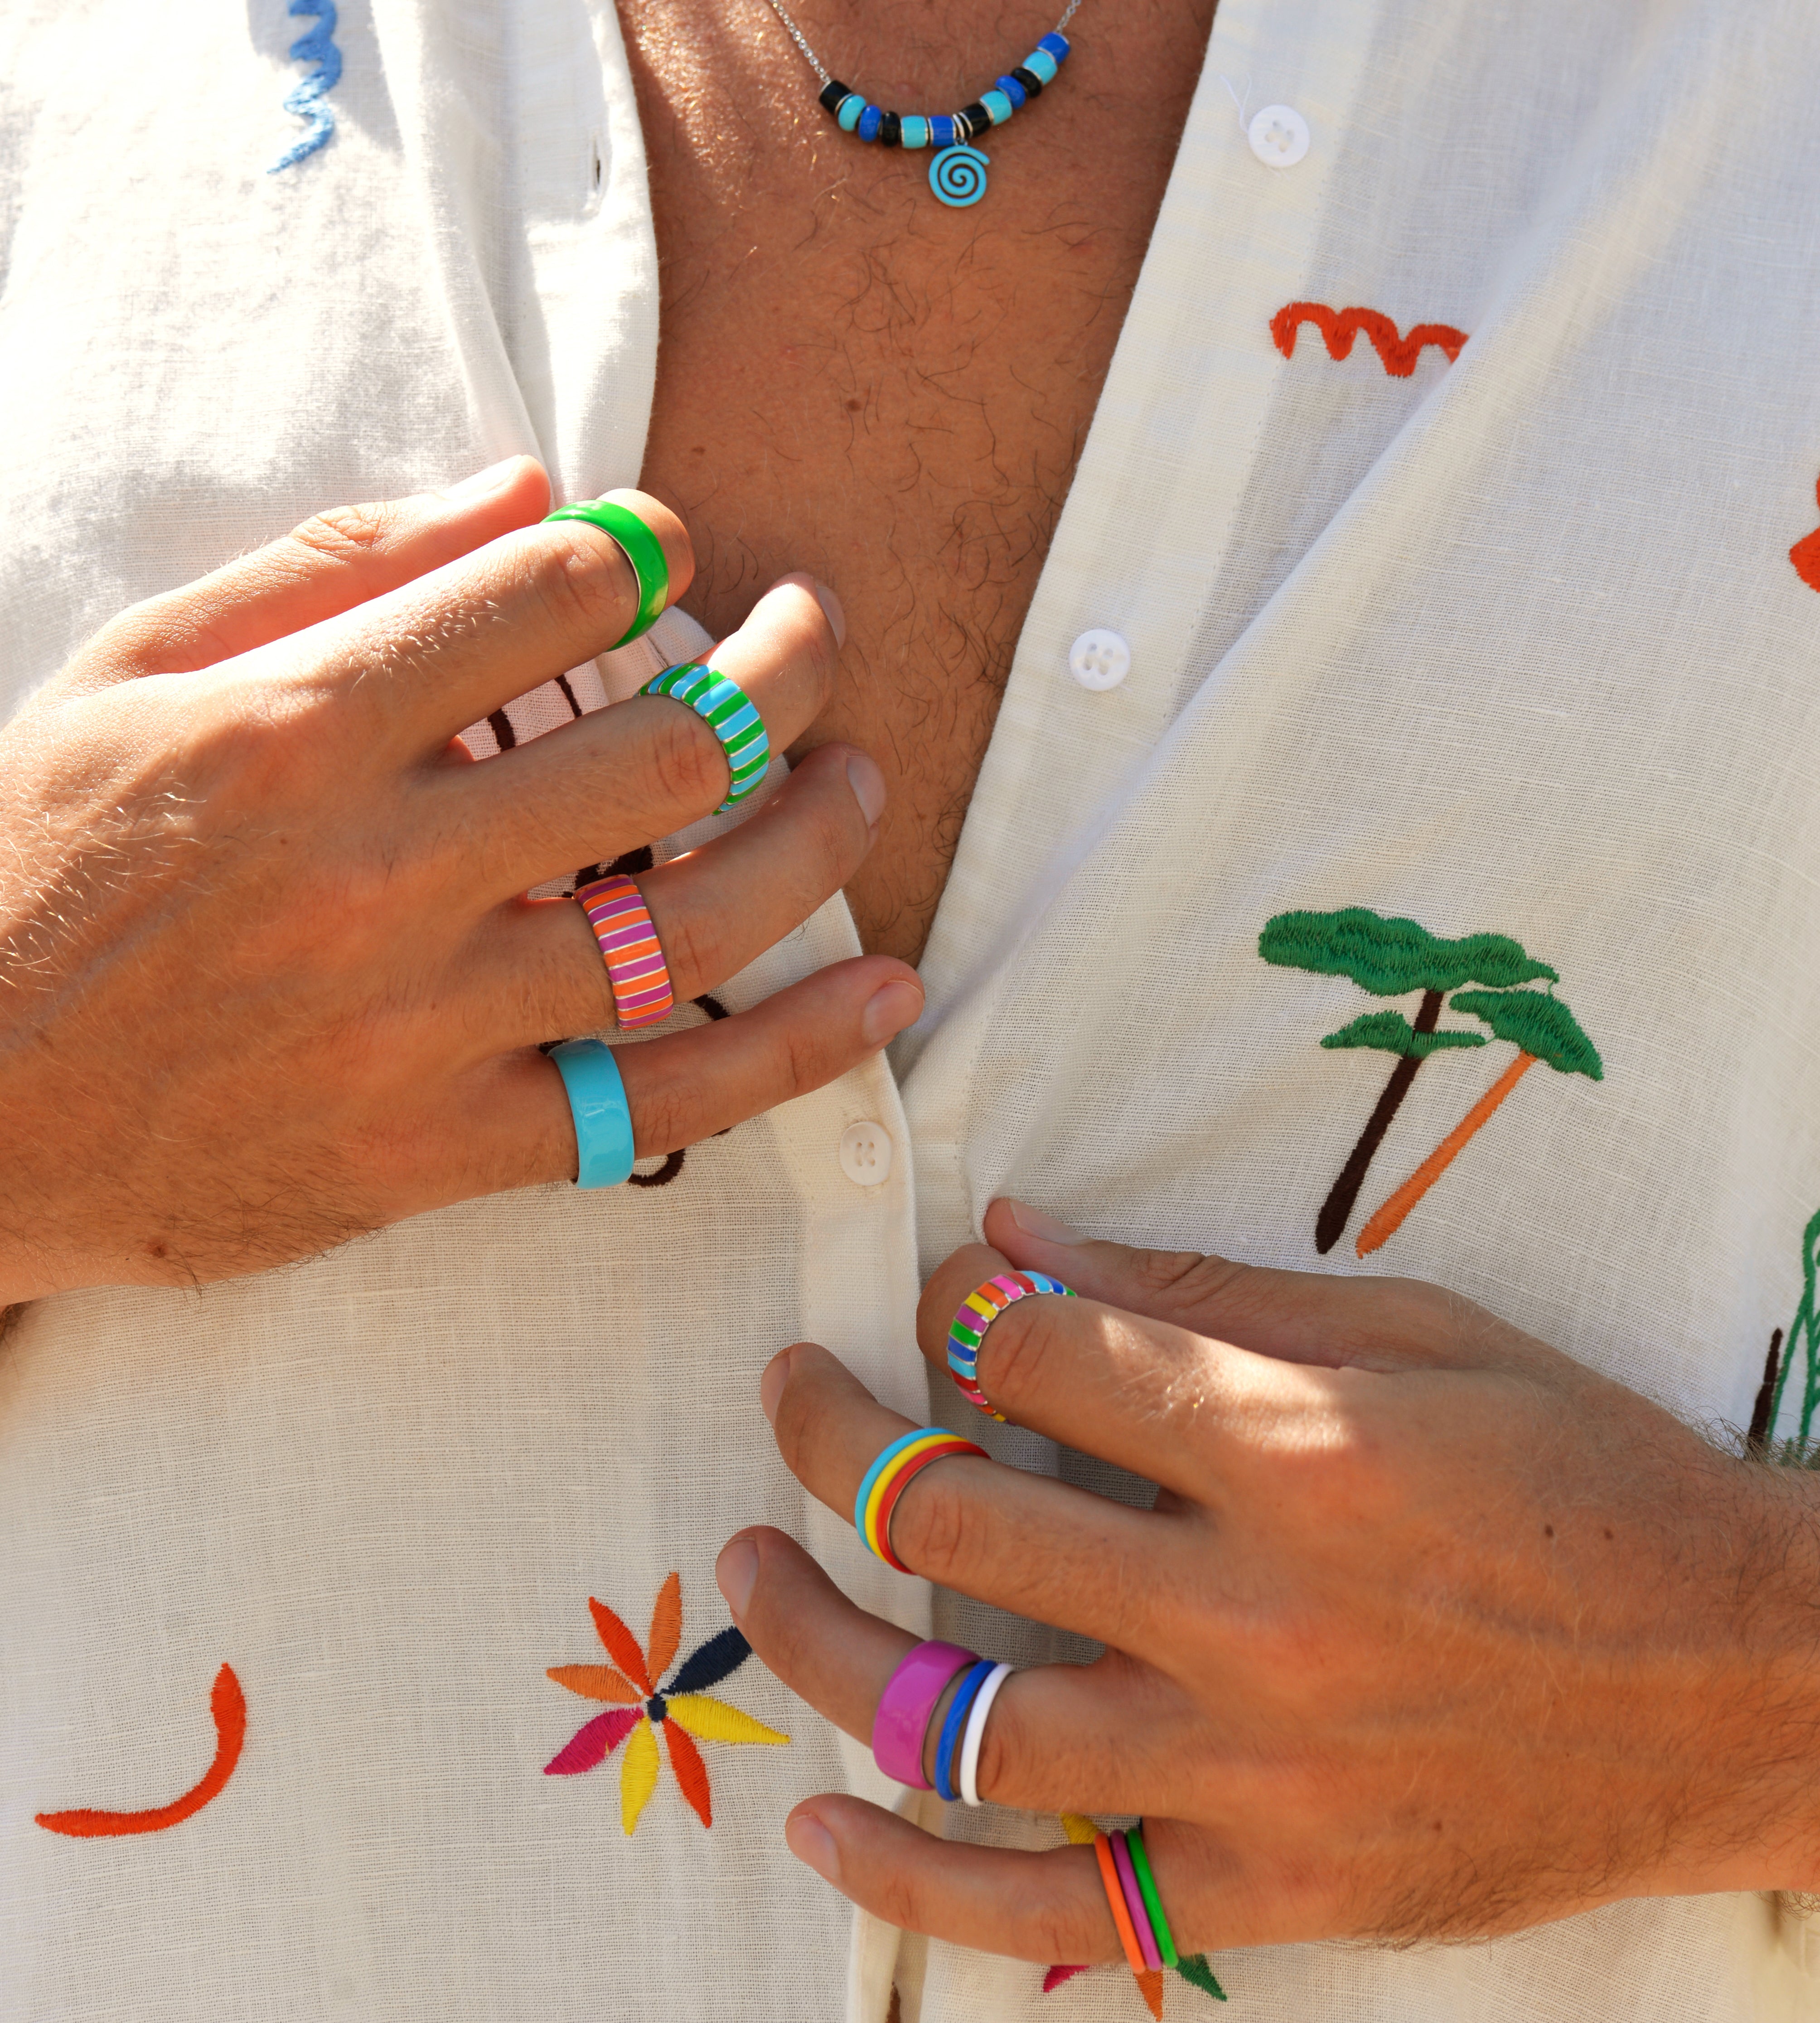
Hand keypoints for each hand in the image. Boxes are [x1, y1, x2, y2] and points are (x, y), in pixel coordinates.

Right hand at [0, 458, 921, 1300]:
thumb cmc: (29, 865)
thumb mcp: (132, 674)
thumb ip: (329, 567)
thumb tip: (528, 492)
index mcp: (295, 729)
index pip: (541, 597)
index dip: (639, 551)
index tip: (666, 550)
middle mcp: (379, 873)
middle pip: (665, 751)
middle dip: (777, 671)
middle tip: (813, 637)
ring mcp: (423, 1022)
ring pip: (694, 921)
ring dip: (814, 836)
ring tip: (859, 780)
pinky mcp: (443, 1146)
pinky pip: (664, 1100)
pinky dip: (795, 1051)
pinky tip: (887, 991)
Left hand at [719, 1198, 1819, 1964]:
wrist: (1743, 1682)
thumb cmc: (1580, 1476)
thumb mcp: (1415, 1334)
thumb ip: (1198, 1288)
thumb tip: (1016, 1241)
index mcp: (1296, 1452)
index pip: (1040, 1357)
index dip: (958, 1312)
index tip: (941, 1306)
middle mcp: (1256, 1617)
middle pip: (965, 1517)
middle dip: (840, 1436)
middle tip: (789, 1397)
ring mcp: (1256, 1775)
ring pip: (966, 1719)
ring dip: (822, 1642)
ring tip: (747, 1570)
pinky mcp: (1275, 1892)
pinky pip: (1055, 1906)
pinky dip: (917, 1876)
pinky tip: (819, 1820)